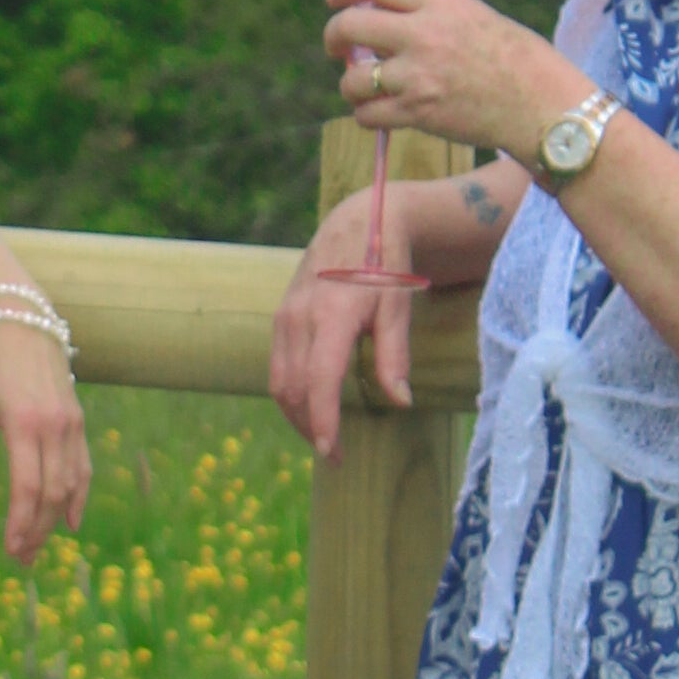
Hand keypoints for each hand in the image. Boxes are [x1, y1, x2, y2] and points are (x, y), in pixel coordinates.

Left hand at [0, 319, 89, 565]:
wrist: (22, 316)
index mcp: (24, 424)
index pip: (26, 488)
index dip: (19, 523)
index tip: (9, 550)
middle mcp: (54, 427)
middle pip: (52, 494)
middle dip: (37, 531)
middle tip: (21, 559)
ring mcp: (71, 424)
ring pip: (71, 484)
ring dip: (56, 520)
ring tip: (37, 545)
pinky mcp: (78, 420)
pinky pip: (83, 466)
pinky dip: (79, 496)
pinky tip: (71, 521)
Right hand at [269, 183, 416, 460]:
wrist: (357, 223)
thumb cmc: (385, 266)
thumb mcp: (398, 307)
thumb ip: (395, 356)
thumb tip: (400, 402)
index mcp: (332, 314)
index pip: (320, 379)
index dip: (323, 420)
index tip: (332, 452)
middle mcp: (299, 317)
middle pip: (293, 388)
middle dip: (310, 427)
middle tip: (335, 455)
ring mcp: (284, 317)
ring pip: (279, 382)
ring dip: (297, 415)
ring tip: (323, 436)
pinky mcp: (280, 318)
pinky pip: (278, 367)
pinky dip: (291, 394)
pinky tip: (312, 406)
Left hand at [325, 0, 571, 152]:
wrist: (542, 106)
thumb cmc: (518, 61)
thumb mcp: (476, 17)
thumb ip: (433, 13)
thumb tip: (393, 14)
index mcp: (440, 3)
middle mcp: (423, 35)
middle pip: (350, 27)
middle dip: (333, 36)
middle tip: (336, 47)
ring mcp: (417, 77)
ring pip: (352, 79)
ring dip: (350, 84)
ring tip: (362, 87)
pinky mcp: (417, 114)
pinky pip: (367, 114)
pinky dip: (366, 114)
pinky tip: (378, 112)